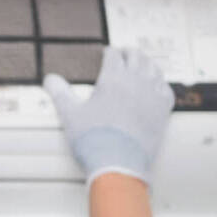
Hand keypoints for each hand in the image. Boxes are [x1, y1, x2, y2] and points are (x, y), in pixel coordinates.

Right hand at [43, 48, 175, 187]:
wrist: (118, 164)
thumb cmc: (94, 141)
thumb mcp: (70, 114)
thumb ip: (60, 93)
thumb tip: (50, 79)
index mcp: (113, 79)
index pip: (113, 55)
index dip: (108, 52)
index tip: (105, 53)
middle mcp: (136, 82)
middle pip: (137, 57)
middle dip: (129, 52)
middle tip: (123, 53)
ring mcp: (152, 96)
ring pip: (154, 69)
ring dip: (146, 63)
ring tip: (141, 64)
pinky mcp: (162, 112)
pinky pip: (166, 89)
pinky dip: (160, 83)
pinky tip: (157, 86)